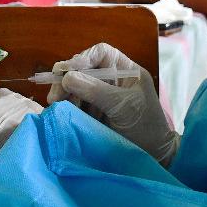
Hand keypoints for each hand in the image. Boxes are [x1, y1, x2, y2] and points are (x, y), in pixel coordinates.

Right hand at [47, 43, 178, 165]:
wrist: (152, 154)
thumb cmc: (144, 124)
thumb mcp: (122, 105)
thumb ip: (95, 90)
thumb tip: (67, 78)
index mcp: (125, 70)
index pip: (101, 53)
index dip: (83, 57)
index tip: (67, 70)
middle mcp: (112, 78)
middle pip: (83, 68)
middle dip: (67, 78)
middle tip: (54, 96)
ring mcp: (102, 94)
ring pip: (76, 85)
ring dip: (64, 93)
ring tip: (56, 104)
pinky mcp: (94, 110)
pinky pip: (76, 102)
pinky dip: (68, 106)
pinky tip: (63, 112)